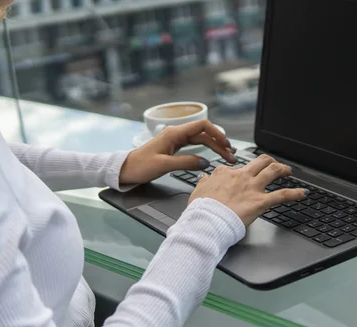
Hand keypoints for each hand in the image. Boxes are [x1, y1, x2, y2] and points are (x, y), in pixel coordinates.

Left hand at [119, 120, 235, 184]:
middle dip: (220, 143)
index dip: (217, 133)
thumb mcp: (164, 165)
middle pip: (205, 133)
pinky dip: (206, 150)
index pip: (202, 126)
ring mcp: (176, 140)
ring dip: (215, 147)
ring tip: (226, 157)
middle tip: (231, 156)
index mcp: (174, 133)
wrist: (125, 170)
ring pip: (201, 140)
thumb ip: (186, 162)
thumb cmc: (140, 166)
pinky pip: (195, 145)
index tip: (226, 145)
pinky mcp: (175, 147)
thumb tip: (206, 162)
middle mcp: (176, 134)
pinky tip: (213, 156)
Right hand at [189, 154, 307, 226]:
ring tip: (288, 171)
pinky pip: (282, 195)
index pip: (237, 167)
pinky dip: (295, 193)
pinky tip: (303, 193)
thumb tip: (204, 179)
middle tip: (274, 165)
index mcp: (225, 174)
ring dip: (283, 169)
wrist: (206, 221)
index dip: (242, 171)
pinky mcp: (260, 201)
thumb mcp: (197, 192)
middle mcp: (241, 177)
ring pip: (273, 170)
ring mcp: (252, 188)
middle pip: (260, 161)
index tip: (245, 176)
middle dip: (270, 161)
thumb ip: (203, 184)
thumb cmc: (201, 210)